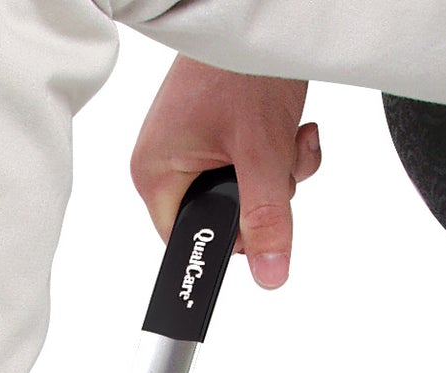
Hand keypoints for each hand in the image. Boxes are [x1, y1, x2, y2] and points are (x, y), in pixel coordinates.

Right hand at [130, 55, 321, 289]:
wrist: (254, 7)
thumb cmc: (240, 65)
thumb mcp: (262, 153)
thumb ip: (266, 217)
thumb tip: (269, 274)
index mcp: (156, 174)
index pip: (186, 238)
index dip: (229, 237)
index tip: (260, 222)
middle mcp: (167, 162)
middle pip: (221, 212)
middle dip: (264, 195)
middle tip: (279, 162)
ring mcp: (190, 144)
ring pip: (242, 188)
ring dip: (279, 170)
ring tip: (288, 135)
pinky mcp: (214, 129)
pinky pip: (248, 162)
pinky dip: (278, 150)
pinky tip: (288, 125)